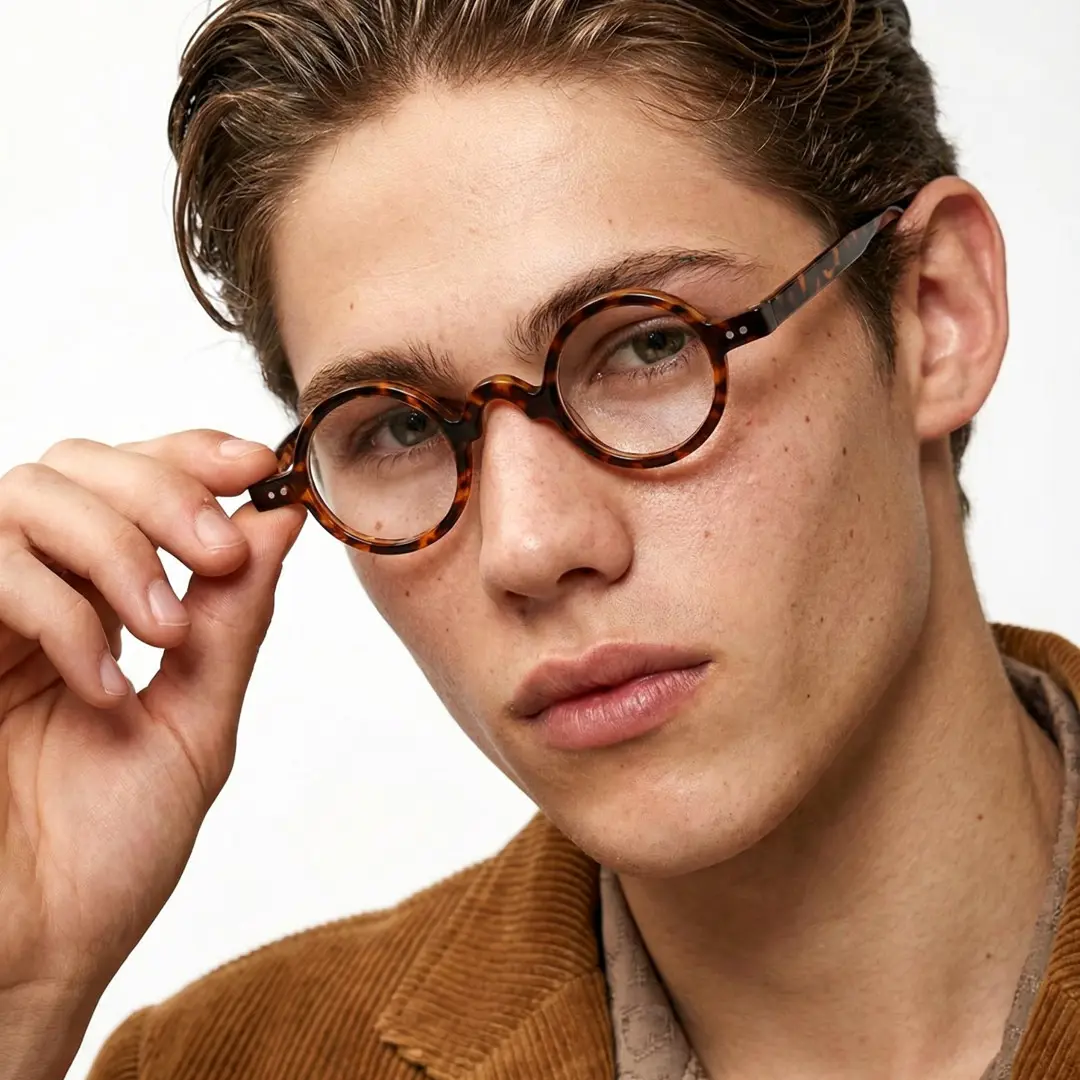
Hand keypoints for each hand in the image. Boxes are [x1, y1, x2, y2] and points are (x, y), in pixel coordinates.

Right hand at [0, 431, 304, 1043]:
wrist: (34, 951)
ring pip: (29, 495)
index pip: (133, 482)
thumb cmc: (110, 851)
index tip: (258, 464)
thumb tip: (278, 521)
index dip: (191, 455)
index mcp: (99, 605)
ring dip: (114, 548)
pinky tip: (101, 682)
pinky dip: (59, 611)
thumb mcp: (196, 719)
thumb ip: (231, 620)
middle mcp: (33, 595)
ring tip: (161, 632)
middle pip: (78, 464)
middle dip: (162, 490)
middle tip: (218, 553)